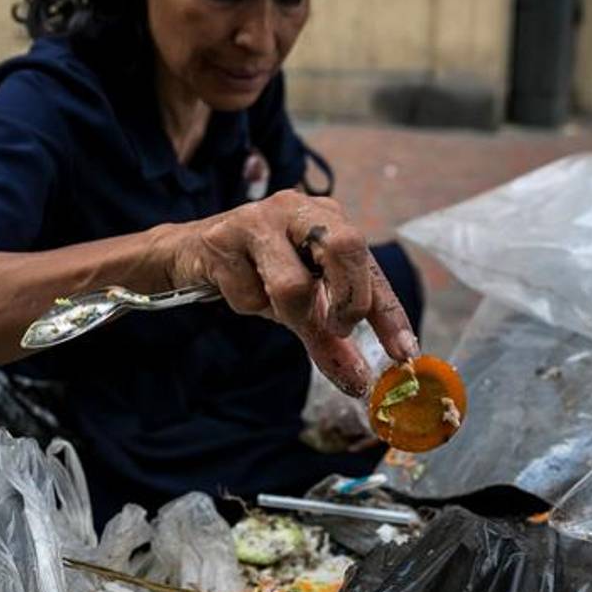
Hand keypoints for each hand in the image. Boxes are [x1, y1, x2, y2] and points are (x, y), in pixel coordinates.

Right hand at [166, 190, 418, 395]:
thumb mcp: (300, 302)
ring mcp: (259, 219)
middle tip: (341, 329)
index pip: (369, 264)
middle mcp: (299, 210)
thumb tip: (358, 382)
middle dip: (349, 300)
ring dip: (288, 315)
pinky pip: (247, 294)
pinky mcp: (223, 239)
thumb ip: (330, 334)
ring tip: (271, 306)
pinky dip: (247, 306)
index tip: (404, 352)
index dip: (389, 310)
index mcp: (327, 219)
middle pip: (345, 247)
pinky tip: (236, 287)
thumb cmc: (255, 272)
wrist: (187, 252)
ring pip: (293, 286)